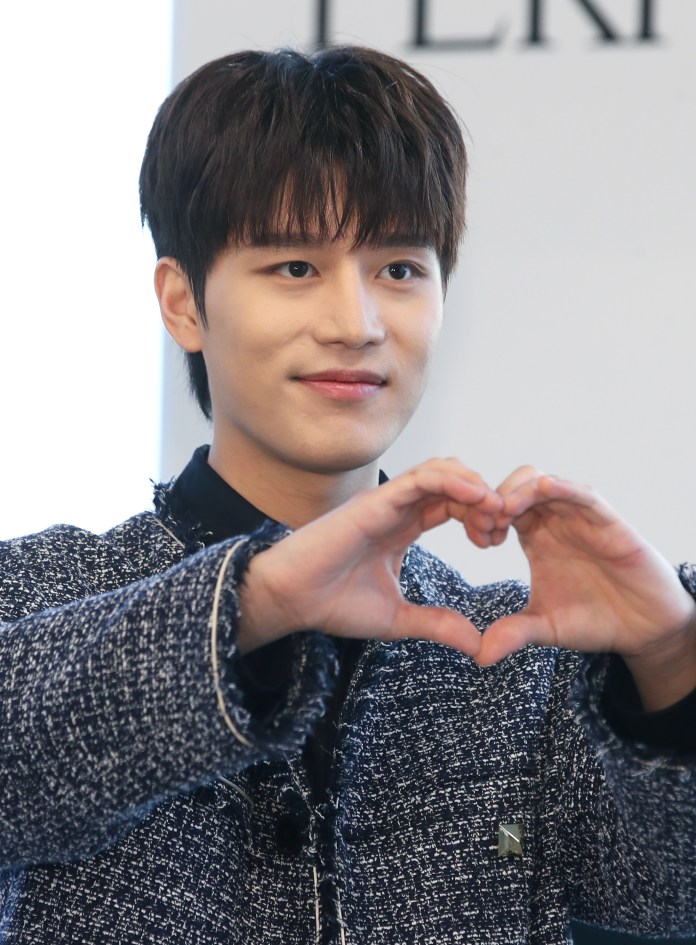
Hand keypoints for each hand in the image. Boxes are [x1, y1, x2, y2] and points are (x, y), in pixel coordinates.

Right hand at [237, 458, 503, 655]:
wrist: (289, 600)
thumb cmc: (331, 604)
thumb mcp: (397, 618)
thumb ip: (437, 625)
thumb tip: (477, 645)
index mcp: (401, 528)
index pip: (450, 507)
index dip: (478, 518)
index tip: (495, 543)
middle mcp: (395, 508)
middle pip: (453, 486)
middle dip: (483, 501)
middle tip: (502, 527)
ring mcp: (386, 500)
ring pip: (441, 472)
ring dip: (473, 486)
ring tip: (495, 508)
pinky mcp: (376, 500)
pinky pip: (423, 478)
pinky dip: (453, 480)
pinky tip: (476, 496)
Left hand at [478, 468, 695, 709]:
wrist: (643, 629)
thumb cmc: (594, 621)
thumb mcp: (545, 629)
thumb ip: (514, 634)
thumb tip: (479, 656)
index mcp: (535, 537)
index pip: (500, 510)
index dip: (482, 516)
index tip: (475, 538)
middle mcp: (554, 521)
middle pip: (515, 487)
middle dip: (493, 499)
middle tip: (483, 525)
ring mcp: (579, 518)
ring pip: (543, 483)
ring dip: (519, 490)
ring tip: (503, 512)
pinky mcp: (607, 521)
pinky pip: (582, 494)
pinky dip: (562, 487)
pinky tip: (543, 490)